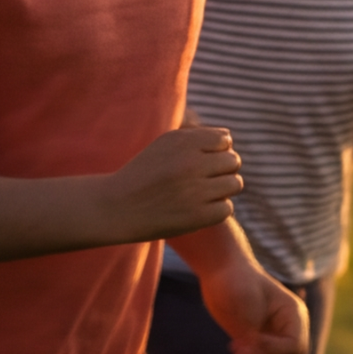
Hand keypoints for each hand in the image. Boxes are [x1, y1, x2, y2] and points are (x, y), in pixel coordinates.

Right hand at [108, 123, 245, 238]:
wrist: (116, 207)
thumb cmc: (144, 174)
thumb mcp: (163, 145)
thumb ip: (196, 137)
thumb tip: (228, 137)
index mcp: (183, 142)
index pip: (225, 140)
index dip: (216, 151)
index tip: (200, 162)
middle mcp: (191, 163)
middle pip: (234, 161)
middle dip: (222, 170)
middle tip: (202, 180)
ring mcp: (196, 191)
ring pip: (235, 184)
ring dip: (222, 190)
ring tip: (201, 194)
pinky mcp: (198, 216)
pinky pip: (227, 208)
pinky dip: (216, 210)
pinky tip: (197, 209)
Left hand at [202, 257, 311, 353]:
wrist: (222, 273)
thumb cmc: (236, 282)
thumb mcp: (247, 306)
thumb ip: (254, 334)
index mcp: (294, 315)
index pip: (295, 346)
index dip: (271, 351)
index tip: (245, 343)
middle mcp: (290, 329)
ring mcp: (277, 338)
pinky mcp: (261, 345)